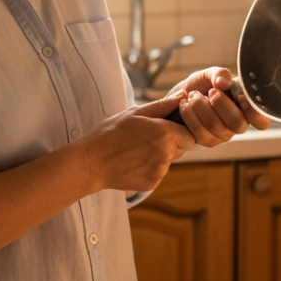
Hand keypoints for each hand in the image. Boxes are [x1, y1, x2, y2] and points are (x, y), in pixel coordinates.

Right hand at [77, 94, 194, 192]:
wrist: (91, 163)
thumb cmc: (110, 133)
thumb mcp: (135, 113)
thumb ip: (162, 105)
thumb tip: (183, 96)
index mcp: (164, 134)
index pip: (190, 133)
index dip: (181, 129)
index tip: (168, 126)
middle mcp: (166, 154)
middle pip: (182, 147)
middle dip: (172, 141)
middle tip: (149, 136)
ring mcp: (159, 171)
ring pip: (170, 160)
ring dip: (161, 154)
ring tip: (137, 149)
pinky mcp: (152, 184)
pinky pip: (159, 172)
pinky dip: (151, 167)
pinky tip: (133, 161)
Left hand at [170, 67, 271, 146]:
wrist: (181, 96)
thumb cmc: (203, 85)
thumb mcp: (212, 74)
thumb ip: (220, 74)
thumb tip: (224, 83)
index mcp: (246, 108)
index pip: (262, 121)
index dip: (254, 112)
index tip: (240, 97)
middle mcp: (237, 124)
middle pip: (238, 124)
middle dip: (222, 105)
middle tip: (211, 91)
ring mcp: (222, 135)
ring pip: (217, 127)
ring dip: (202, 107)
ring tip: (193, 95)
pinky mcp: (206, 140)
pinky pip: (200, 134)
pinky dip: (190, 116)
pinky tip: (184, 104)